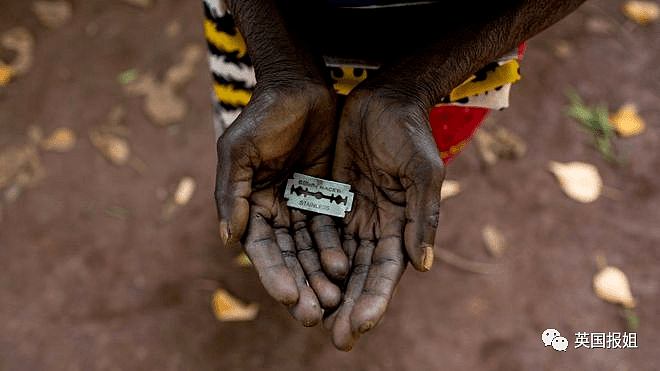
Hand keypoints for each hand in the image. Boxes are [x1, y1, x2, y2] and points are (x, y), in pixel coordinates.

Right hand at [215, 82, 348, 325]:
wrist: (300, 86)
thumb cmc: (264, 115)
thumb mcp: (239, 149)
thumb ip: (231, 193)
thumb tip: (227, 240)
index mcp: (249, 204)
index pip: (261, 248)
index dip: (274, 274)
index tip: (288, 298)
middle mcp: (274, 210)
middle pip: (287, 256)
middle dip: (299, 285)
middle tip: (314, 315)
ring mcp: (301, 205)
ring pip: (310, 249)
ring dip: (318, 275)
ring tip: (333, 300)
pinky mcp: (326, 197)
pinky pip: (331, 229)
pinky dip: (335, 250)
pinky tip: (345, 269)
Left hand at [325, 87, 445, 349]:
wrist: (385, 99)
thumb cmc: (410, 134)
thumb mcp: (422, 172)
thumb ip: (423, 217)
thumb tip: (422, 267)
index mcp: (401, 226)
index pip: (385, 272)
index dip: (373, 300)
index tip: (358, 326)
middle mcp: (376, 227)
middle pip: (359, 275)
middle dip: (348, 307)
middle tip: (335, 340)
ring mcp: (352, 215)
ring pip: (335, 260)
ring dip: (325, 289)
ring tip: (311, 318)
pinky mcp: (331, 198)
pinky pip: (317, 233)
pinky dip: (308, 256)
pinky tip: (297, 278)